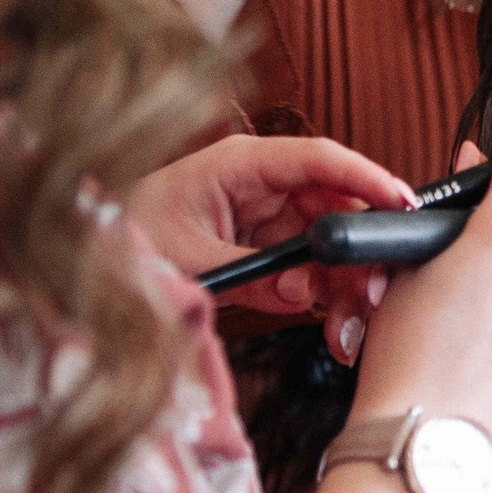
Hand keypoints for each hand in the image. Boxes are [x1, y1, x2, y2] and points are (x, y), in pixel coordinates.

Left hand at [127, 134, 415, 362]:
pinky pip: (316, 272)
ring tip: (346, 331)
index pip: (318, 161)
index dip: (365, 179)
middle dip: (361, 253)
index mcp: (240, 165)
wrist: (90, 263)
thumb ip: (248, 274)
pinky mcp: (272, 250)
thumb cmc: (126, 239)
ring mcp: (272, 219)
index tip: (402, 205)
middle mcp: (265, 186)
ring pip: (335, 245)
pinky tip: (336, 330)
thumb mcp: (184, 258)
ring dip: (349, 288)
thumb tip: (304, 292)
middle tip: (374, 295)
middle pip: (338, 208)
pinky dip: (331, 302)